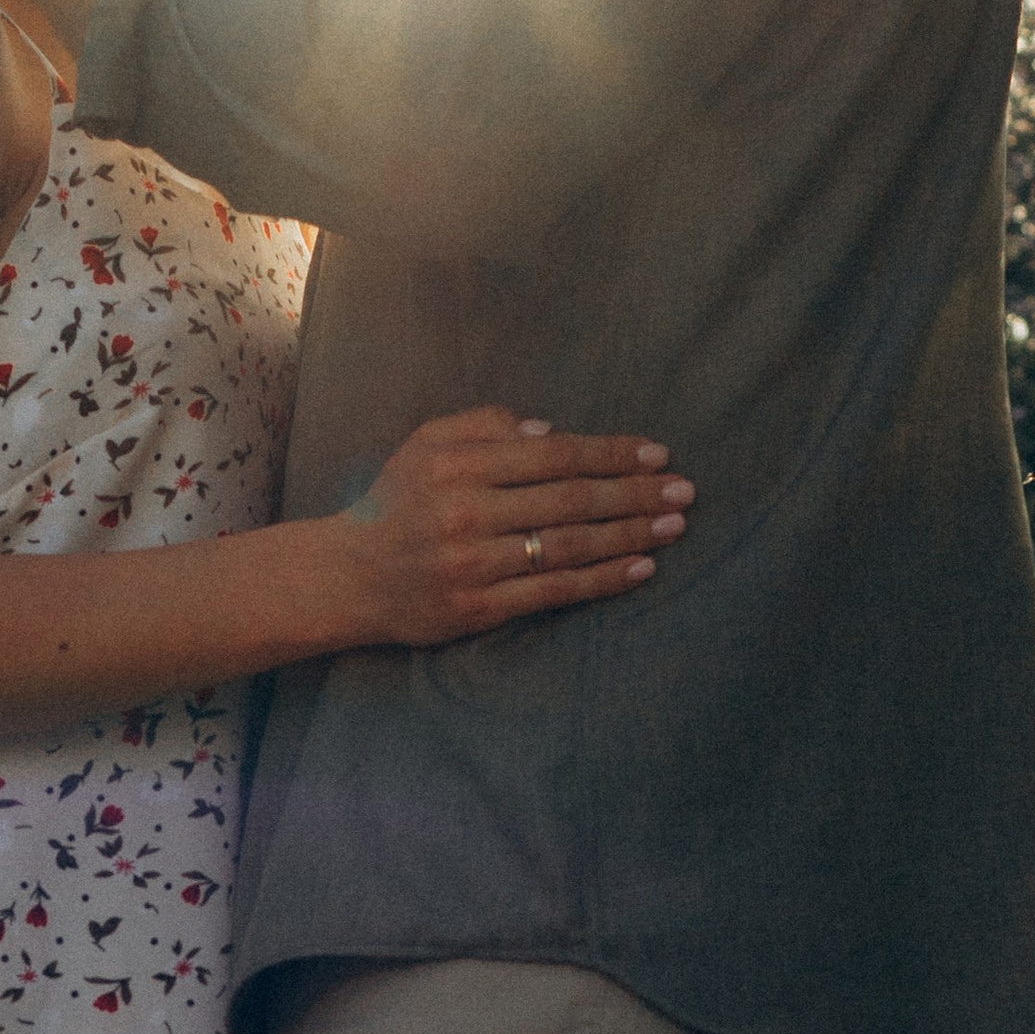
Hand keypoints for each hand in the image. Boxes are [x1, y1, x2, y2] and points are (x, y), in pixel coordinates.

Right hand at [327, 407, 691, 647]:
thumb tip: (552, 431)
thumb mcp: (426, 443)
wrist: (349, 576)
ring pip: (568, 547)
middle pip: (569, 500)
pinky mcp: (478, 609)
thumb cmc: (397, 502)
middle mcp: (465, 513)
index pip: (553, 455)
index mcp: (457, 464)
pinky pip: (553, 593)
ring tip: (674, 526)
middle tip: (685, 490)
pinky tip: (640, 569)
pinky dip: (602, 580)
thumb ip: (485, 424)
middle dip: (634, 494)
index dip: (611, 454)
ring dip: (630, 535)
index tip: (657, 454)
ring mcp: (473, 565)